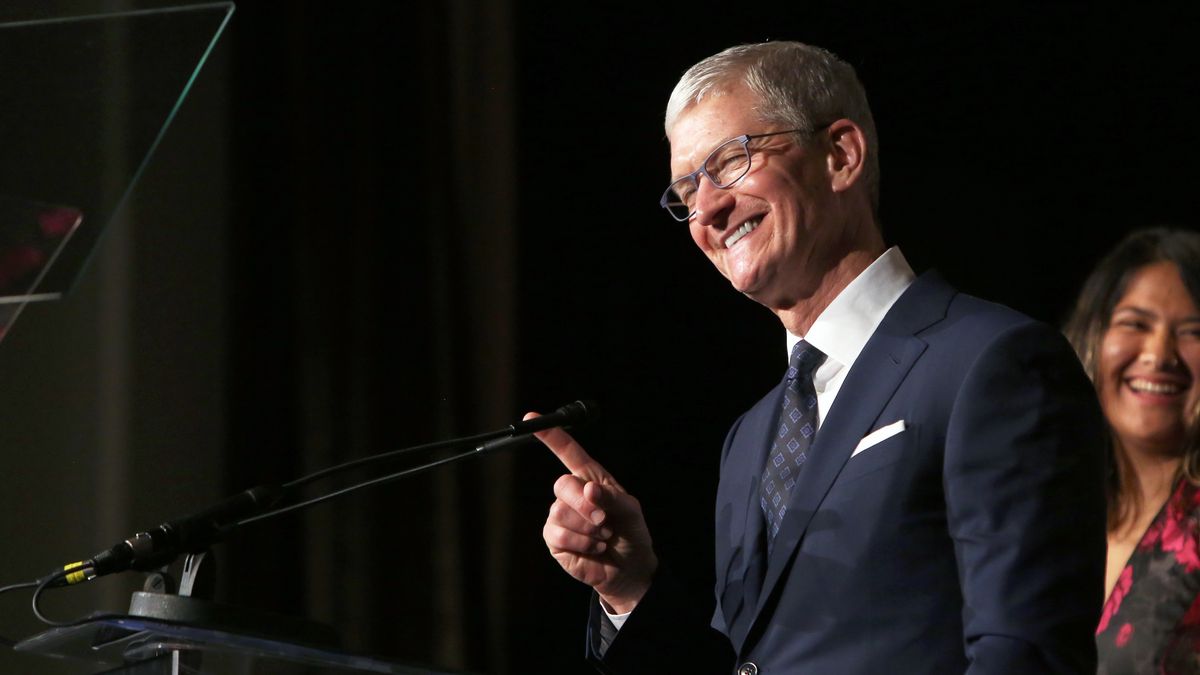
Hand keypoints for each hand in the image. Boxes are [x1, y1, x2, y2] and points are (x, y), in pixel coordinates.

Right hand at [532, 413, 656, 613]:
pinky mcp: (554, 538)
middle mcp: (572, 493)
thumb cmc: (631, 532)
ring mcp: (560, 515)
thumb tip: (587, 490)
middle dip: (583, 504)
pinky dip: (580, 542)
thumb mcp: (630, 511)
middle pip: (561, 483)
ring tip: (603, 536)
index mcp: (590, 478)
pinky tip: (594, 547)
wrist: (629, 567)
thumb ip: (611, 498)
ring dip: (587, 527)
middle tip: (604, 520)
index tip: (531, 420)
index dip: (550, 436)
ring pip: (559, 511)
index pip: (567, 452)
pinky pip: (557, 533)